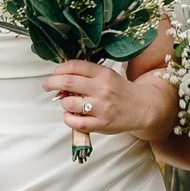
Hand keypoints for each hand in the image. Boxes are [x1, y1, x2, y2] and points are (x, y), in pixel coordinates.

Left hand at [46, 60, 175, 140]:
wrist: (142, 107)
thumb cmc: (120, 91)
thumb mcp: (107, 75)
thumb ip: (87, 74)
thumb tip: (61, 77)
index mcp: (103, 74)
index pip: (75, 66)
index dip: (59, 69)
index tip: (54, 73)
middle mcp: (102, 89)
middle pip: (68, 82)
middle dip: (52, 83)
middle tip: (47, 85)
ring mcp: (102, 107)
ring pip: (69, 103)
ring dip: (63, 102)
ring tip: (68, 103)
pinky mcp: (101, 124)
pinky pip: (76, 122)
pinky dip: (68, 119)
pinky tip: (70, 116)